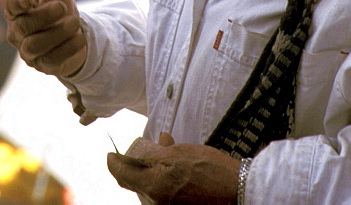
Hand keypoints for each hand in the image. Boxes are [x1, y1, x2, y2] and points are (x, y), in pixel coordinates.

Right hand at [4, 0, 86, 77]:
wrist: (77, 35)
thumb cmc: (60, 10)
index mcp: (17, 11)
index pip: (11, 5)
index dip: (18, 3)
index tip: (30, 0)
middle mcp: (17, 32)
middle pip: (23, 26)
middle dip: (43, 16)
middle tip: (62, 6)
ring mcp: (29, 51)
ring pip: (36, 45)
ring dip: (57, 33)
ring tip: (75, 22)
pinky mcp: (43, 66)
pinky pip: (52, 60)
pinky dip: (68, 49)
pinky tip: (80, 39)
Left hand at [107, 133, 241, 203]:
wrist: (238, 190)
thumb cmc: (211, 170)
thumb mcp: (178, 153)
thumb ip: (153, 153)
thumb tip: (135, 150)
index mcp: (153, 187)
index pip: (120, 174)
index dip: (113, 161)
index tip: (111, 154)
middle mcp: (156, 204)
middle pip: (134, 185)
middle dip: (137, 168)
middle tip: (146, 153)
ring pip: (148, 191)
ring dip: (152, 176)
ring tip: (169, 161)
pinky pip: (161, 197)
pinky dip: (163, 184)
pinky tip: (176, 174)